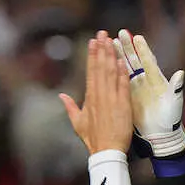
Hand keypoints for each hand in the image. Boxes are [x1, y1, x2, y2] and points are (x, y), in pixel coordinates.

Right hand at [60, 31, 132, 154]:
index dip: (92, 55)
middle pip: (100, 67)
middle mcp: (100, 95)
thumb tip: (61, 96)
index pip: (91, 71)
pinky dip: (122, 72)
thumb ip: (70, 107)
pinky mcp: (123, 105)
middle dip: (101, 49)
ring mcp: (111, 99)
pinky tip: (121, 60)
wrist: (106, 151)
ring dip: (111, 55)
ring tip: (111, 41)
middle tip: (103, 33)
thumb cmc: (92, 139)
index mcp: (89, 97)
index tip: (93, 41)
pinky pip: (122, 85)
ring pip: (111, 72)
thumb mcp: (77, 122)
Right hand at [114, 29, 184, 156]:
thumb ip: (177, 87)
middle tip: (120, 34)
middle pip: (136, 60)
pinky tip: (108, 64)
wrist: (162, 136)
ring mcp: (137, 88)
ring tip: (111, 43)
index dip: (143, 50)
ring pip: (126, 68)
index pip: (148, 61)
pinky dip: (115, 72)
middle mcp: (146, 81)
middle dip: (128, 47)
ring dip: (119, 56)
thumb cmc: (171, 120)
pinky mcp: (129, 97)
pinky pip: (121, 82)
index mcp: (157, 80)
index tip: (137, 38)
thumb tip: (181, 73)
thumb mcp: (175, 103)